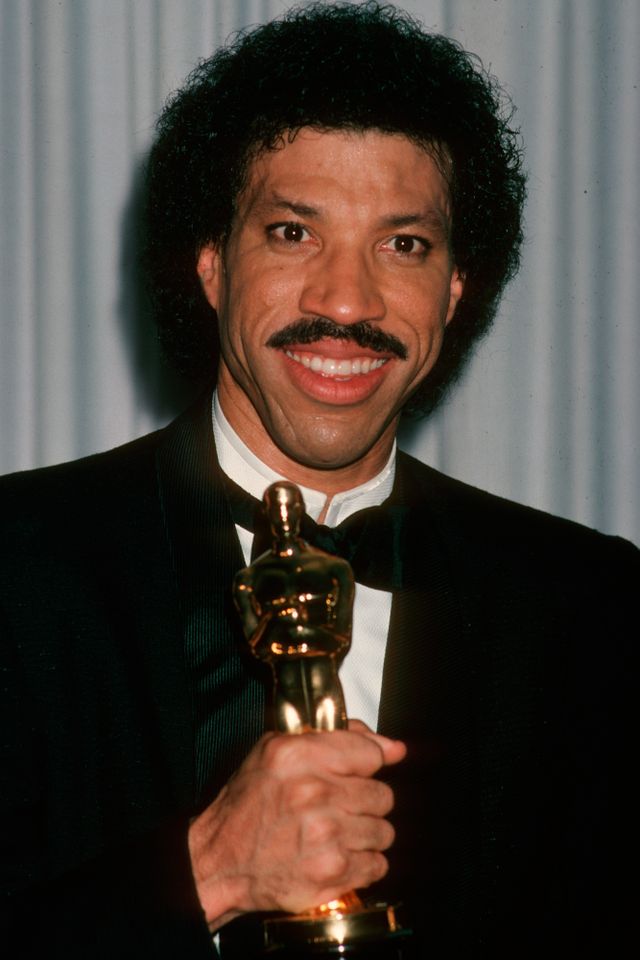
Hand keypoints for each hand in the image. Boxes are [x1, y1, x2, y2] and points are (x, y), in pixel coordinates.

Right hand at [188, 722, 405, 931]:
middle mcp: (314, 792)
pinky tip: (336, 856)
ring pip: (383, 831)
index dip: (368, 764)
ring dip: (364, 835)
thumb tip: (393, 747)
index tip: (361, 772)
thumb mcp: (277, 751)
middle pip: (382, 795)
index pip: (370, 753)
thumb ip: (336, 738)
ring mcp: (326, 834)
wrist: (221, 861)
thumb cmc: (248, 806)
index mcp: (299, 756)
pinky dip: (361, 864)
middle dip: (365, 803)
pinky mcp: (332, 872)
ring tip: (336, 835)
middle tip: (339, 808)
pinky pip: (377, 864)